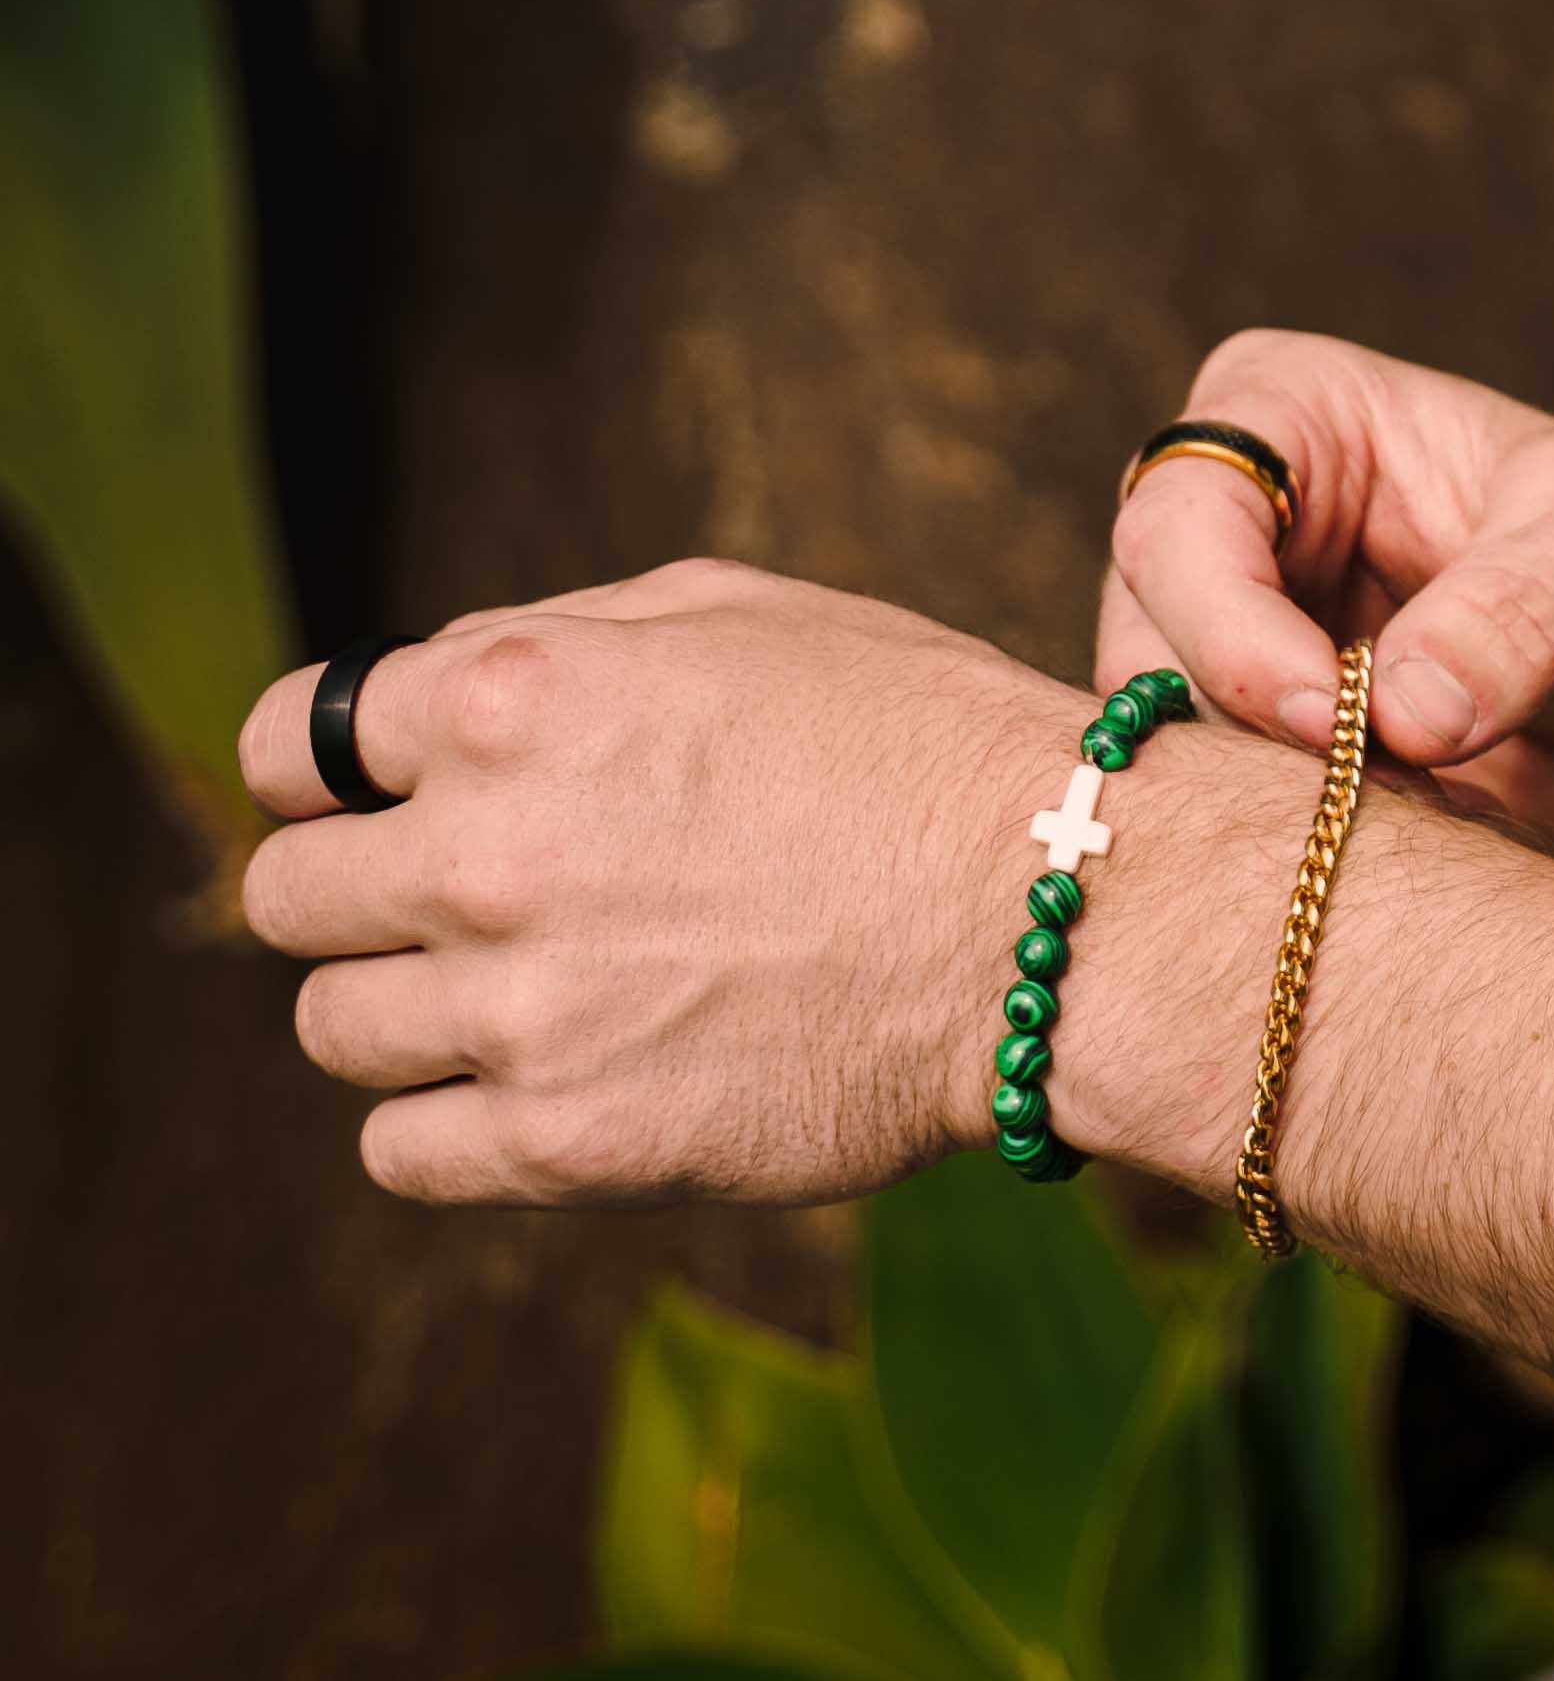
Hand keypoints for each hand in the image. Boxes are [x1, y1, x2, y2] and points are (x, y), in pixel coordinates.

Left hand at [238, 563, 1067, 1204]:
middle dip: (358, 891)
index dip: (328, 772)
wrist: (1052, 907)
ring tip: (524, 995)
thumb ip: (556, 638)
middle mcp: (488, 848)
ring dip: (407, 1010)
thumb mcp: (739, 614)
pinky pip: (399, 1156)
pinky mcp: (573, 1144)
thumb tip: (434, 694)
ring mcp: (522, 1008)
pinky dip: (448, 1125)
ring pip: (333, 1029)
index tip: (369, 801)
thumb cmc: (913, 737)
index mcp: (514, 698)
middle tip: (462, 902)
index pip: (286, 744)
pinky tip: (540, 1083)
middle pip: (287, 896)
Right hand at [1098, 330, 1553, 852]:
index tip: (1329, 721)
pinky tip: (1398, 840)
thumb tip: (1402, 713)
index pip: (1179, 521)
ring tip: (1422, 803)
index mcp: (1280, 408)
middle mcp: (1222, 521)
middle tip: (1379, 786)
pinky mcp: (1240, 747)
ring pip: (1163, 744)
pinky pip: (1209, 813)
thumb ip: (1523, 603)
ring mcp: (1216, 641)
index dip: (1229, 629)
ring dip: (1272, 798)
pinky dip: (1290, 845)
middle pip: (1144, 641)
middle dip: (1251, 728)